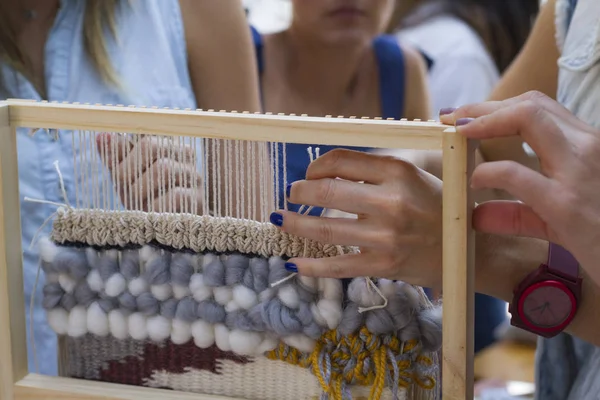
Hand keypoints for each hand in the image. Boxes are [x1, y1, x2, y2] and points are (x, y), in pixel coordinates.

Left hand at [96, 133, 203, 212]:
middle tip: (125, 189)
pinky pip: (176, 194)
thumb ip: (115, 156)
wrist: (169, 226)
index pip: (140, 131)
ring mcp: (193, 174)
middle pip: (150, 146)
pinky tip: (151, 212)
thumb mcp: (126, 175)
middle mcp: (183, 153)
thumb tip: (102, 136)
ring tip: (138, 202)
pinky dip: (156, 205)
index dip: (122, 147)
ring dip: (141, 189)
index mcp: (164, 141)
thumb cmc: (145, 195)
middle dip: (128, 170)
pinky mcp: (198, 197)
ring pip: (163, 167)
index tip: (115, 168)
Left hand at [269, 149, 443, 288]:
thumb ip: (377, 170)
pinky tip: (293, 262)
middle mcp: (391, 202)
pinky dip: (311, 266)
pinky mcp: (383, 265)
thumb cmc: (441, 208)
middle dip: (300, 192)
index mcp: (399, 172)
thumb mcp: (416, 176)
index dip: (316, 165)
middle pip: (327, 191)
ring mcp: (385, 237)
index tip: (309, 173)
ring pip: (325, 228)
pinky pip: (338, 265)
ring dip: (295, 223)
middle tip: (291, 194)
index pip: (342, 160)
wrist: (471, 251)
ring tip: (280, 220)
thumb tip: (328, 168)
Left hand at [441, 91, 599, 283]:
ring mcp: (579, 172)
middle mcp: (588, 148)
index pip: (541, 108)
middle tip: (451, 117)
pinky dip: (487, 171)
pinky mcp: (567, 205)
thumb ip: (519, 214)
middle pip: (531, 104)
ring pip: (528, 117)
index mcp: (588, 147)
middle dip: (483, 106)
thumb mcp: (560, 220)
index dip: (498, 107)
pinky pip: (516, 173)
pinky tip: (474, 180)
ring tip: (457, 134)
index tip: (466, 116)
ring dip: (484, 120)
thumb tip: (478, 216)